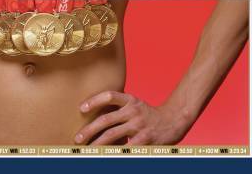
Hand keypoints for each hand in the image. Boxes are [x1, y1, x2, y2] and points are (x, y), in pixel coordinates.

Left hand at [74, 91, 190, 145]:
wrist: (174, 120)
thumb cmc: (148, 114)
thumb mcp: (135, 104)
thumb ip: (119, 108)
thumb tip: (95, 118)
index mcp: (130, 99)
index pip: (109, 95)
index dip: (94, 100)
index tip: (81, 108)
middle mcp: (133, 110)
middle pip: (106, 119)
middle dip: (89, 130)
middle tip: (77, 138)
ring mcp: (139, 125)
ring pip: (113, 135)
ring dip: (97, 144)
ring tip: (87, 150)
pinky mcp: (145, 139)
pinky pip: (126, 148)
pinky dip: (115, 152)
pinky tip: (107, 156)